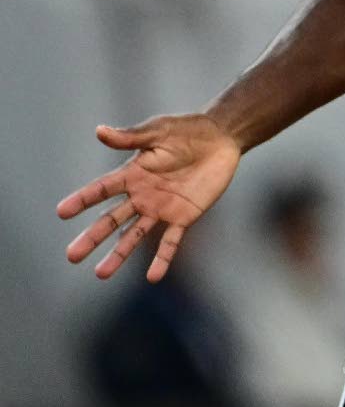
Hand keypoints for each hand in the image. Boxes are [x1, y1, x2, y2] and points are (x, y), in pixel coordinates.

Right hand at [57, 116, 240, 281]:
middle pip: (112, 219)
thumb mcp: (158, 131)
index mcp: (132, 174)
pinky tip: (153, 277)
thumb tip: (99, 131)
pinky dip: (162, 259)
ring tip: (101, 274)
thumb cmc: (187, 130)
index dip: (83, 199)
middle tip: (72, 256)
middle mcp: (142, 195)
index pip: (102, 189)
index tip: (62, 212)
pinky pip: (171, 241)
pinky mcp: (184, 216)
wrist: (220, 138)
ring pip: (134, 235)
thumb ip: (131, 137)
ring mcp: (162, 208)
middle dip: (92, 237)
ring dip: (118, 254)